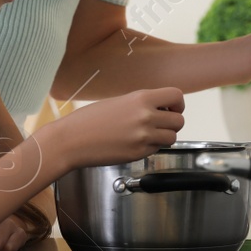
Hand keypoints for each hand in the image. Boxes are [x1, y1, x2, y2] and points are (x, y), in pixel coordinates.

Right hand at [46, 87, 185, 170]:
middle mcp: (146, 117)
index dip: (178, 104)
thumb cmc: (89, 120)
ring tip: (147, 134)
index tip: (172, 108)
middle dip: (172, 123)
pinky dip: (150, 147)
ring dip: (164, 137)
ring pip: (172, 138)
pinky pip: (156, 149)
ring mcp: (143, 137)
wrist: (71, 140)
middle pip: (179, 121)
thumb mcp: (119, 102)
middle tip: (160, 124)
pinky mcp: (138, 154)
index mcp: (141, 99)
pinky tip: (134, 143)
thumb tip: (161, 108)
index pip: (176, 96)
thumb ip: (142, 104)